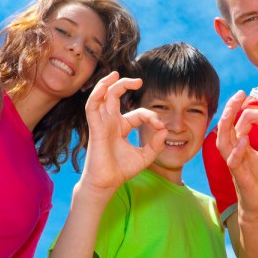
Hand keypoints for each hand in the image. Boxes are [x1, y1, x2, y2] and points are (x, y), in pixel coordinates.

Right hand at [79, 72, 165, 192]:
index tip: (161, 126)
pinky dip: (97, 94)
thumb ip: (156, 144)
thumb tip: (165, 129)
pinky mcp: (95, 127)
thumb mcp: (145, 156)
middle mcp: (110, 122)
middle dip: (125, 85)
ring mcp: (102, 123)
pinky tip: (106, 85)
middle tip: (139, 81)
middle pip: (115, 96)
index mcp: (121, 128)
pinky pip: (92, 106)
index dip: (151, 116)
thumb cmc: (121, 171)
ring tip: (117, 74)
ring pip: (101, 96)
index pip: (138, 114)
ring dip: (107, 83)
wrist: (107, 183)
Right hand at [215, 91, 257, 219]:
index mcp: (240, 144)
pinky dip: (237, 150)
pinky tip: (244, 140)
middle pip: (226, 125)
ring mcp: (233, 162)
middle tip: (240, 93)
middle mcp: (233, 150)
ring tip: (232, 109)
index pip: (243, 120)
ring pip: (222, 140)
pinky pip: (232, 161)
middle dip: (231, 107)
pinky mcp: (238, 175)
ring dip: (226, 124)